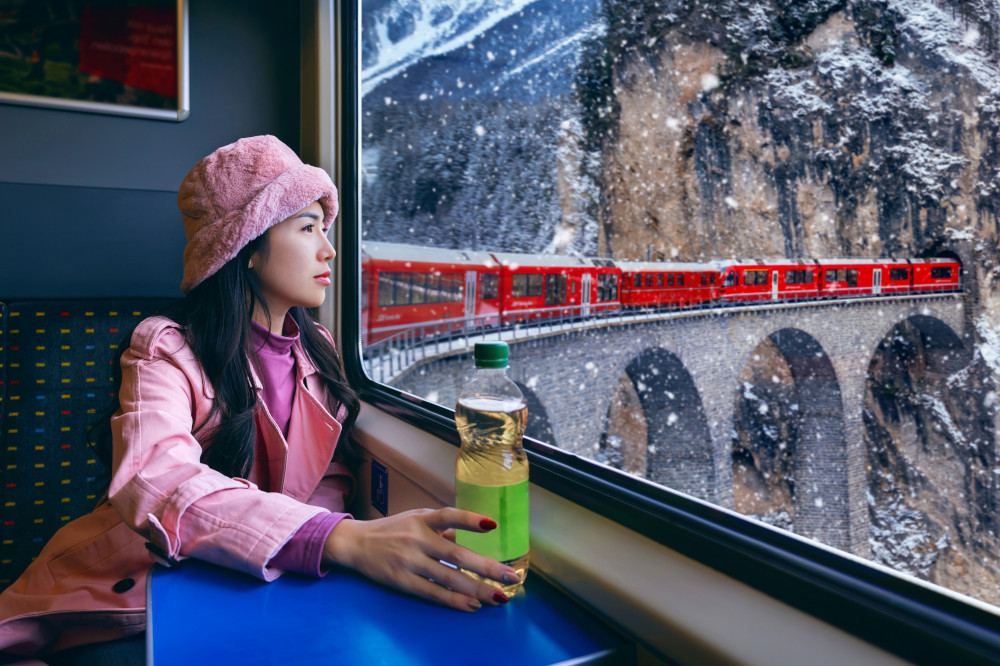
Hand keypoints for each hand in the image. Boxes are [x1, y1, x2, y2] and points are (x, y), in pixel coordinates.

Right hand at [322, 508, 520, 611]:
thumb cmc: (392, 529)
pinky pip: (432, 593)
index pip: (449, 516)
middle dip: (486, 567)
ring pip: (449, 577)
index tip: (492, 525)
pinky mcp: (402, 580)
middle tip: (511, 576)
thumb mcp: (416, 518)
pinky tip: (472, 605)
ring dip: (476, 589)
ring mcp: (409, 561)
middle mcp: (417, 538)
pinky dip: (454, 600)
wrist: (355, 543)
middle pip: (456, 554)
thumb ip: (441, 526)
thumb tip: (467, 536)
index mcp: (422, 519)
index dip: (470, 520)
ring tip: (498, 597)